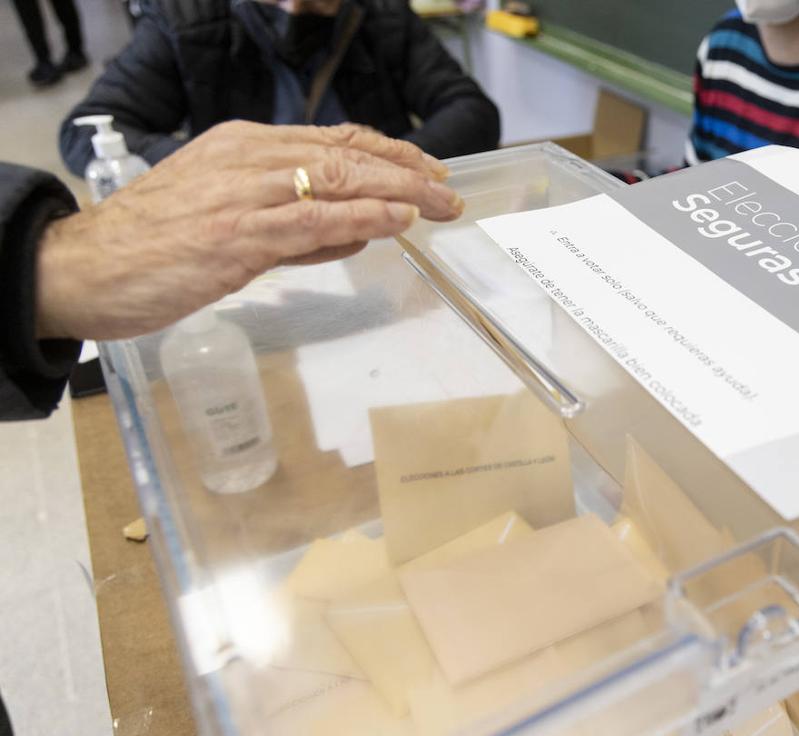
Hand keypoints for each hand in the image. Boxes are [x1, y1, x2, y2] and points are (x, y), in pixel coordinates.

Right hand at [35, 120, 463, 340]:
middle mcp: (249, 159)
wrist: (84, 268)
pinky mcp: (239, 236)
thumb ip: (290, 221)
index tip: (427, 169)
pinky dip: (363, 218)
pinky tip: (396, 222)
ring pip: (339, 180)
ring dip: (399, 193)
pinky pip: (315, 220)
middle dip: (407, 172)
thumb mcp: (226, 216)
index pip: (333, 139)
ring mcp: (245, 195)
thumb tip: (353, 233)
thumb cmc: (154, 245)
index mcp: (244, 145)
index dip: (388, 152)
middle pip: (347, 154)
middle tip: (449, 192)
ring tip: (439, 206)